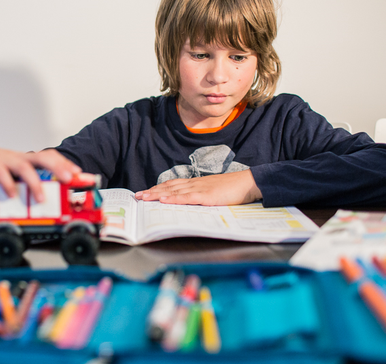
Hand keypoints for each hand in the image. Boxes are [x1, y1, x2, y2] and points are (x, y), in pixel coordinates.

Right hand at [0, 125, 81, 202]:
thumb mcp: (11, 173)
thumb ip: (24, 181)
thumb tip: (43, 195)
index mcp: (26, 160)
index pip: (51, 158)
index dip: (67, 165)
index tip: (81, 174)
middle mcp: (19, 158)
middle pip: (44, 158)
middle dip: (59, 168)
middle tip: (71, 180)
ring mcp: (5, 160)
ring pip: (25, 167)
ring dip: (35, 182)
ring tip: (42, 197)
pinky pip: (0, 173)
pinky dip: (8, 184)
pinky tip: (13, 195)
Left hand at [134, 170, 262, 205]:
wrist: (248, 183)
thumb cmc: (233, 189)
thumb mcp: (213, 192)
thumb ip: (201, 196)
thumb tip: (191, 203)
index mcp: (196, 183)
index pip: (172, 185)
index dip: (158, 188)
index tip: (145, 192)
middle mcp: (194, 184)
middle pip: (168, 187)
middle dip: (152, 191)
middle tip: (137, 196)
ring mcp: (199, 189)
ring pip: (173, 191)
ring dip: (157, 194)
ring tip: (144, 197)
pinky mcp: (206, 196)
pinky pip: (187, 197)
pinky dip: (174, 198)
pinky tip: (164, 200)